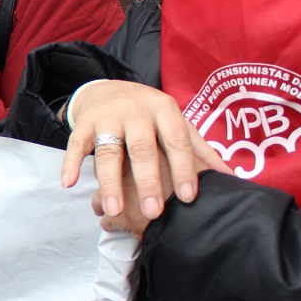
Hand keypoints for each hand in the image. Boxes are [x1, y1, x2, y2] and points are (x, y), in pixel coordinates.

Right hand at [61, 79, 231, 222]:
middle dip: (147, 181)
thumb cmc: (150, 115)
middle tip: (152, 211)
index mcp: (164, 109)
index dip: (183, 169)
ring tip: (112, 209)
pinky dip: (70, 163)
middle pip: (141, 148)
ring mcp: (107, 117)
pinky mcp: (83, 123)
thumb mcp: (176, 123)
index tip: (189, 197)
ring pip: (108, 151)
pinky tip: (69, 183)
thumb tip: (232, 177)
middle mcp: (136, 110)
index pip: (176, 141)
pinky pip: (75, 144)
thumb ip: (200, 149)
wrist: (109, 88)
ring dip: (109, 181)